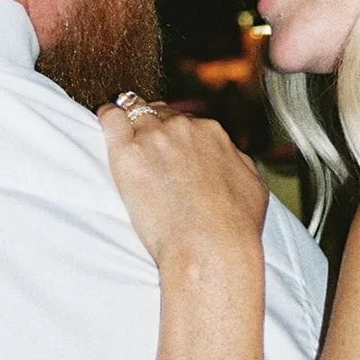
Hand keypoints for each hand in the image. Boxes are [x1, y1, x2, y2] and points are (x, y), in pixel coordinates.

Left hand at [98, 97, 268, 269]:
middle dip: (152, 128)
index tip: (169, 152)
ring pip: (133, 111)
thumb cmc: (235, 226)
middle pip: (159, 113)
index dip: (175, 136)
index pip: (185, 121)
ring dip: (129, 124)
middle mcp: (183, 127)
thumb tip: (230, 157)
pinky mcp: (128, 152)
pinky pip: (110, 117)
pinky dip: (107, 119)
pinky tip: (106, 127)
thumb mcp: (253, 186)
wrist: (210, 248)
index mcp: (212, 132)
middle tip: (147, 153)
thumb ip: (238, 163)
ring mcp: (154, 137)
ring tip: (123, 140)